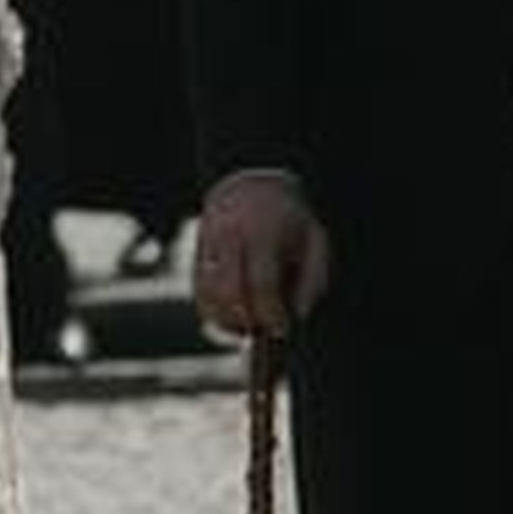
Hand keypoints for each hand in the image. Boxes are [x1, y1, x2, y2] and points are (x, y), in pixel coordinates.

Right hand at [194, 172, 330, 338]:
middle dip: (247, 320)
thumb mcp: (315, 240)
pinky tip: (237, 316)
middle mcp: (230, 233)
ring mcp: (209, 242)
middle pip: (228, 291)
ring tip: (252, 325)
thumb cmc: (291, 220)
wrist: (253, 183)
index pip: (261, 282)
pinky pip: (200, 294)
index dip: (271, 313)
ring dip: (229, 322)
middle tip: (265, 330)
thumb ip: (314, 278)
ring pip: (210, 297)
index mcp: (264, 228)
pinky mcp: (197, 254)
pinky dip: (216, 313)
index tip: (281, 330)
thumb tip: (298, 316)